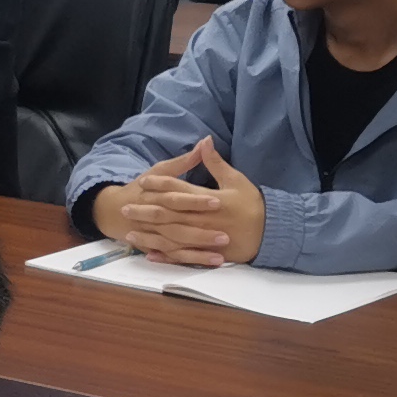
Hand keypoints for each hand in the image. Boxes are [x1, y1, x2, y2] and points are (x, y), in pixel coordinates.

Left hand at [137, 139, 262, 266]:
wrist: (271, 232)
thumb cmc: (252, 204)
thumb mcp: (236, 180)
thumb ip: (216, 163)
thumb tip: (205, 141)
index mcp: (208, 199)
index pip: (178, 190)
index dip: (159, 184)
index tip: (143, 181)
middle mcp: (202, 219)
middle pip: (168, 214)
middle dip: (145, 211)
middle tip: (125, 208)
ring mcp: (203, 238)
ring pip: (170, 237)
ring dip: (149, 235)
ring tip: (130, 233)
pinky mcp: (207, 253)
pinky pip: (182, 256)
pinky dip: (166, 255)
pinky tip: (150, 254)